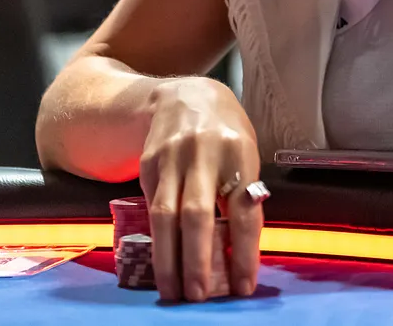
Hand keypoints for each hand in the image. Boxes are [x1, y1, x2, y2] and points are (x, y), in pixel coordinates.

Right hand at [139, 77, 262, 301]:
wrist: (185, 95)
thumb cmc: (225, 132)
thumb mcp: (245, 153)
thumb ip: (243, 193)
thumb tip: (239, 252)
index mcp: (238, 151)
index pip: (243, 209)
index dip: (244, 250)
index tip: (244, 286)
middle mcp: (203, 153)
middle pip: (197, 214)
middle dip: (198, 260)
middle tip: (200, 296)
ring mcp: (171, 158)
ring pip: (166, 216)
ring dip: (169, 259)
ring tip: (174, 291)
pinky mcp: (147, 165)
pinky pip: (151, 208)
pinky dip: (157, 240)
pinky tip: (161, 263)